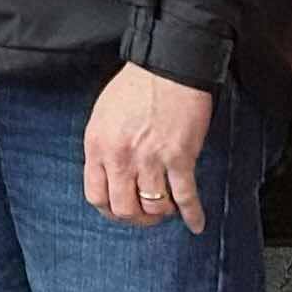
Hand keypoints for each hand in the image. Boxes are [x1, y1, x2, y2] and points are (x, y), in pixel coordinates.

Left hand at [85, 62, 214, 232]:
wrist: (168, 67)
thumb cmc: (135, 87)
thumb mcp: (103, 116)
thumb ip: (103, 148)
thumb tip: (110, 175)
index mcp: (97, 146)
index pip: (96, 195)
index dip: (109, 210)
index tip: (120, 211)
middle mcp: (121, 157)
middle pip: (123, 209)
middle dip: (136, 218)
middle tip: (146, 215)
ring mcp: (151, 160)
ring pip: (153, 208)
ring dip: (161, 213)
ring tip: (167, 209)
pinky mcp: (180, 158)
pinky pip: (185, 197)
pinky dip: (192, 215)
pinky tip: (196, 224)